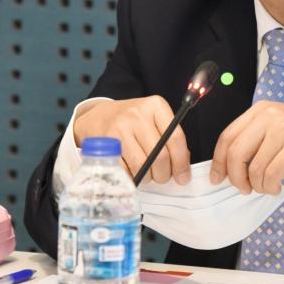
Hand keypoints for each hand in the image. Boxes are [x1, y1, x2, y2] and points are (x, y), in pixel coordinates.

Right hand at [73, 96, 190, 184]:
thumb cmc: (133, 121)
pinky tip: (133, 170)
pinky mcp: (107, 143)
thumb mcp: (154, 120)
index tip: (183, 177)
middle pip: (160, 155)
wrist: (100, 117)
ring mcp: (120, 128)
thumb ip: (170, 139)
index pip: (176, 138)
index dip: (181, 163)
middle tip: (163, 177)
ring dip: (148, 177)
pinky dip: (132, 176)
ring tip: (147, 173)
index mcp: (156, 106)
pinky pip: (125, 170)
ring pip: (143, 165)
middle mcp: (138, 114)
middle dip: (164, 174)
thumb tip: (182, 168)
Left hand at [210, 101, 283, 194]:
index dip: (219, 161)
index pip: (228, 136)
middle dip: (236, 177)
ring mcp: (283, 130)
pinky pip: (272, 174)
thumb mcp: (275, 128)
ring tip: (266, 186)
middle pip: (236, 152)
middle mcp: (269, 116)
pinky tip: (276, 187)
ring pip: (255, 167)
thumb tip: (228, 168)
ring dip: (257, 185)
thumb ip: (253, 141)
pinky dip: (270, 186)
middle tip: (243, 187)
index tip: (217, 177)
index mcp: (259, 110)